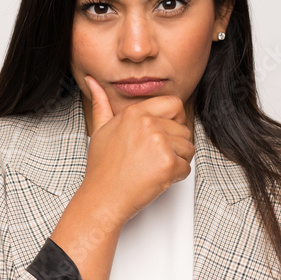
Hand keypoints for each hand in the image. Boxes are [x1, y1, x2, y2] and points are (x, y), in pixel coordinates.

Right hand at [81, 74, 194, 223]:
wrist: (103, 198)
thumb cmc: (102, 168)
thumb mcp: (100, 130)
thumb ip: (101, 103)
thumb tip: (92, 81)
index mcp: (135, 113)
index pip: (174, 104)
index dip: (174, 120)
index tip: (164, 134)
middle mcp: (148, 124)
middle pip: (183, 128)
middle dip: (175, 145)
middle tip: (154, 158)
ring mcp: (159, 143)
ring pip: (188, 148)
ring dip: (177, 160)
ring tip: (154, 168)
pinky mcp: (168, 163)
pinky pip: (187, 167)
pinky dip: (176, 176)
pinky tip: (157, 178)